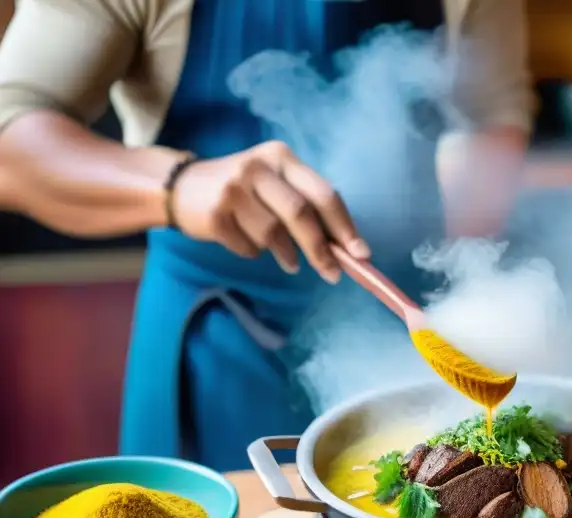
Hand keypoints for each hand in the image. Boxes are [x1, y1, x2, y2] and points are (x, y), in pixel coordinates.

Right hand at [170, 141, 369, 282]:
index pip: (323, 193)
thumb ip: (307, 206)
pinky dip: (254, 252)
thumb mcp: (275, 184)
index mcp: (282, 157)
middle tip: (332, 274)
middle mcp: (258, 166)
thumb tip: (347, 248)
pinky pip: (248, 246)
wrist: (180, 187)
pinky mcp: (215, 213)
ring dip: (287, 255)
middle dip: (320, 249)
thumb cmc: (243, 191)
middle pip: (301, 213)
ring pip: (274, 234)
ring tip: (289, 263)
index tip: (361, 255)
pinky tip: (247, 243)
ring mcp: (234, 188)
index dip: (345, 227)